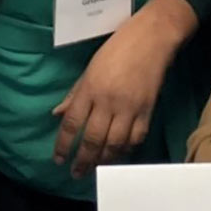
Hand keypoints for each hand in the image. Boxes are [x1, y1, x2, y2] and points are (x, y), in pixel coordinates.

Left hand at [51, 0, 195, 178]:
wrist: (152, 38)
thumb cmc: (118, 47)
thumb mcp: (90, 68)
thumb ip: (75, 93)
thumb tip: (57, 114)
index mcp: (90, 88)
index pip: (72, 123)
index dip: (63, 144)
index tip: (59, 159)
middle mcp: (108, 101)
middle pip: (92, 139)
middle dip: (82, 160)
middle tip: (76, 173)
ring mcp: (129, 107)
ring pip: (114, 144)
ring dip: (103, 160)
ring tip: (96, 168)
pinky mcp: (147, 110)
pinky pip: (136, 138)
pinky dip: (126, 149)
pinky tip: (119, 154)